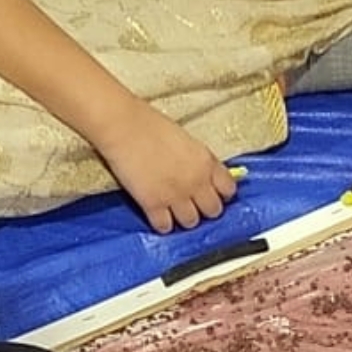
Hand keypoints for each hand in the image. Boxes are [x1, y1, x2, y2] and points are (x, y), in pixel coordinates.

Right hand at [101, 103, 238, 236]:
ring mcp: (176, 195)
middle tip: (192, 204)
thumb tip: (205, 176)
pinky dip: (162, 224)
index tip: (212, 194)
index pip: (228, 189)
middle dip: (204, 209)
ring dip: (183, 218)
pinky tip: (157, 215)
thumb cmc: (151, 125)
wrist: (124, 127)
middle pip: (213, 211)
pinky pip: (165, 227)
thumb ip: (199, 161)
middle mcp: (196, 182)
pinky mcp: (153, 205)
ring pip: (191, 222)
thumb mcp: (187, 141)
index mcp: (206, 162)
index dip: (221, 194)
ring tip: (173, 211)